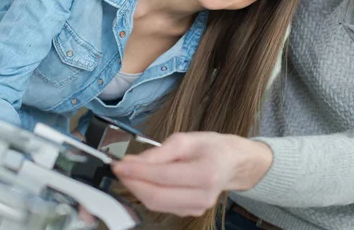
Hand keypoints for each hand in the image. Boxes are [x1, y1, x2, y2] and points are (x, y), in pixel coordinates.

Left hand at [112, 132, 272, 216]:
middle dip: (133, 184)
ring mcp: (197, 208)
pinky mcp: (190, 213)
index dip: (137, 172)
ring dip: (137, 189)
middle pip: (157, 197)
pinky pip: (162, 206)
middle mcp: (203, 196)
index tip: (119, 164)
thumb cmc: (212, 147)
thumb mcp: (187, 140)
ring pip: (156, 205)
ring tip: (128, 173)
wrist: (233, 163)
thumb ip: (160, 152)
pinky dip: (148, 194)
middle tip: (119, 170)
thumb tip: (133, 162)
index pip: (163, 177)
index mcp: (206, 174)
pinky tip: (143, 181)